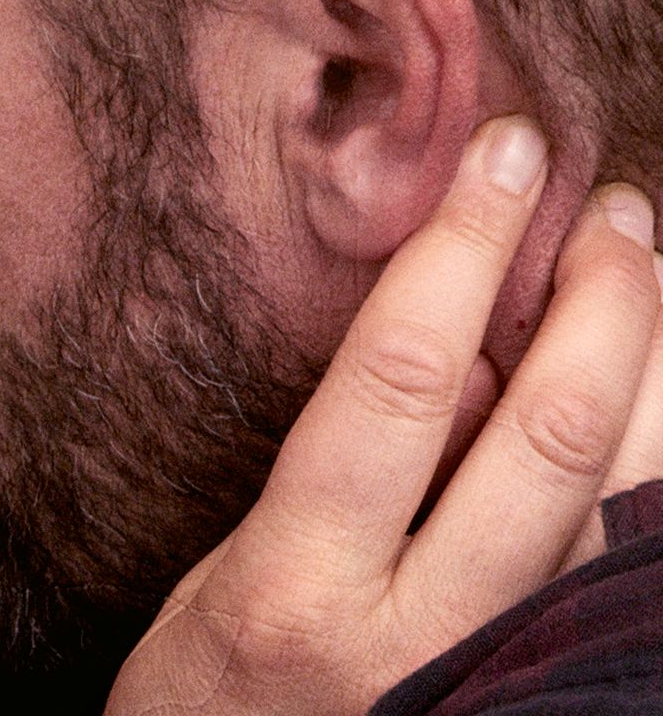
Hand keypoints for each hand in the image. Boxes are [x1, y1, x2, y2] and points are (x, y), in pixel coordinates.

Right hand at [104, 116, 662, 715]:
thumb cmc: (200, 706)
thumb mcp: (221, 579)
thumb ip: (335, 482)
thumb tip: (452, 357)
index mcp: (300, 586)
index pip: (399, 381)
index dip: (464, 252)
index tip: (501, 157)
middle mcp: (419, 635)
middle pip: (549, 440)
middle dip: (602, 303)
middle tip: (613, 207)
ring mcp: (501, 677)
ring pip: (625, 505)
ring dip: (659, 372)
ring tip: (653, 269)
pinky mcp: (549, 696)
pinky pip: (626, 565)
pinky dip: (655, 470)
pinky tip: (657, 396)